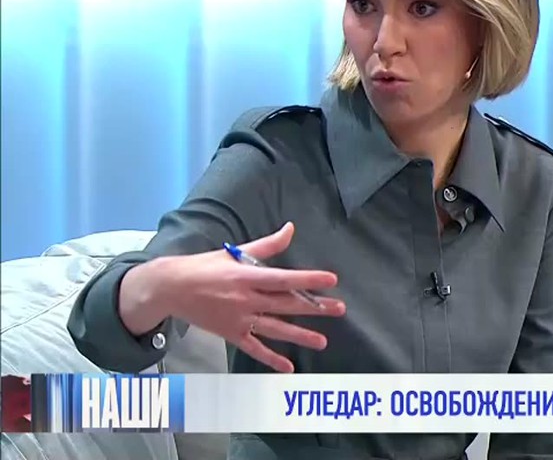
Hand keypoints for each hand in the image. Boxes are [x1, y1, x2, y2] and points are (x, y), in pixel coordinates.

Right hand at [122, 223, 344, 372]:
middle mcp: (245, 300)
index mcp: (246, 277)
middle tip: (339, 309)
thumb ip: (266, 245)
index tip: (330, 279)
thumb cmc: (203, 267)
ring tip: (322, 341)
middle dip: (314, 307)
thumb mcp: (234, 252)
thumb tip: (290, 229)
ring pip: (275, 328)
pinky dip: (271, 359)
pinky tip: (288, 367)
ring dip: (300, 335)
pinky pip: (254, 348)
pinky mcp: (231, 334)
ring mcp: (239, 319)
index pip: (283, 278)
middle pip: (286, 304)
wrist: (170, 288)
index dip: (307, 279)